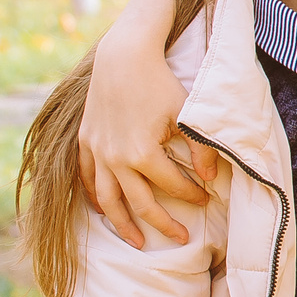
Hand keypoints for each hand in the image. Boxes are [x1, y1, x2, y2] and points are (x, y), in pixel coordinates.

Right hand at [78, 0, 211, 247]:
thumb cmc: (160, 82)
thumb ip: (200, 148)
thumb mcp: (187, 113)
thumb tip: (210, 178)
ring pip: (108, 199)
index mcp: (142, 154)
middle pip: (139, 203)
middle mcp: (115, 158)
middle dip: (162, 223)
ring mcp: (97, 151)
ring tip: (138, 241)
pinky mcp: (86, 141)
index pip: (172, 186)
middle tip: (181, 239)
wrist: (123, 56)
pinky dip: (96, 197)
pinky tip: (104, 210)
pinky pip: (88, 178)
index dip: (192, 195)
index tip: (207, 199)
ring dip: (122, 223)